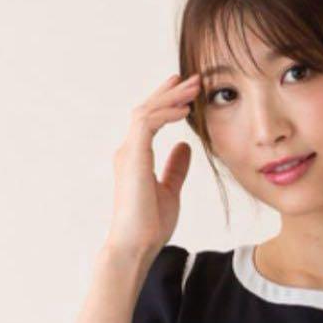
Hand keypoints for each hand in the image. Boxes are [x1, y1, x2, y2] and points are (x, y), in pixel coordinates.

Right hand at [104, 71, 200, 257]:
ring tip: (194, 88)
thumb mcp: (170, 190)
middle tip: (193, 78)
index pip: (150, 120)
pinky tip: (185, 110)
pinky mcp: (132, 156)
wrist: (136, 245)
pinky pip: (148, 124)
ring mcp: (128, 152)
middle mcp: (128, 150)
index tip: (187, 93)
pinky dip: (166, 113)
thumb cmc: (150, 225)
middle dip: (170, 91)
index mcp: (135, 157)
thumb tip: (185, 146)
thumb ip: (175, 167)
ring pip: (147, 111)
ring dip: (171, 97)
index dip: (168, 103)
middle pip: (147, 109)